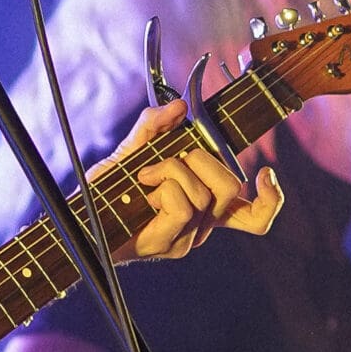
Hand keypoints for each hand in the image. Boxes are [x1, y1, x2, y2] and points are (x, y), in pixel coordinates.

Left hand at [98, 100, 283, 260]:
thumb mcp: (132, 149)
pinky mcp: (170, 243)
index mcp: (205, 207)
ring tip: (144, 173)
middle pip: (231, 186)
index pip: (254, 216)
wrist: (79, 221)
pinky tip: (143, 183)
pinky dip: (164, 184)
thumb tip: (179, 108)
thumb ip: (154, 125)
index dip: (271, 199)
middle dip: (202, 158)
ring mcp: (187, 238)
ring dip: (171, 170)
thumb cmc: (107, 192)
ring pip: (204, 194)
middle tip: (168, 158)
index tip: (266, 174)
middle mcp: (202, 225)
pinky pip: (183, 205)